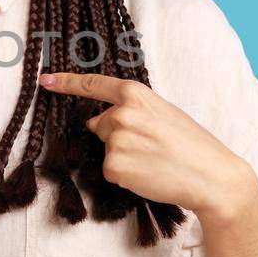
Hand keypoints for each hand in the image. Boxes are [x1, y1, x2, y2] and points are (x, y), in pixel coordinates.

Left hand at [38, 71, 257, 221]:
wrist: (211, 175)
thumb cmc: (191, 144)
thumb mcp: (162, 112)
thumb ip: (130, 110)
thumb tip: (98, 121)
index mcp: (134, 93)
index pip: (93, 85)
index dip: (66, 82)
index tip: (46, 80)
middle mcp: (120, 113)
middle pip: (100, 125)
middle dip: (117, 136)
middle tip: (152, 147)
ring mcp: (115, 140)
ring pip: (106, 150)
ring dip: (123, 158)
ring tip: (155, 160)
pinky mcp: (114, 166)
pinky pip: (110, 171)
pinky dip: (126, 176)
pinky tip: (149, 174)